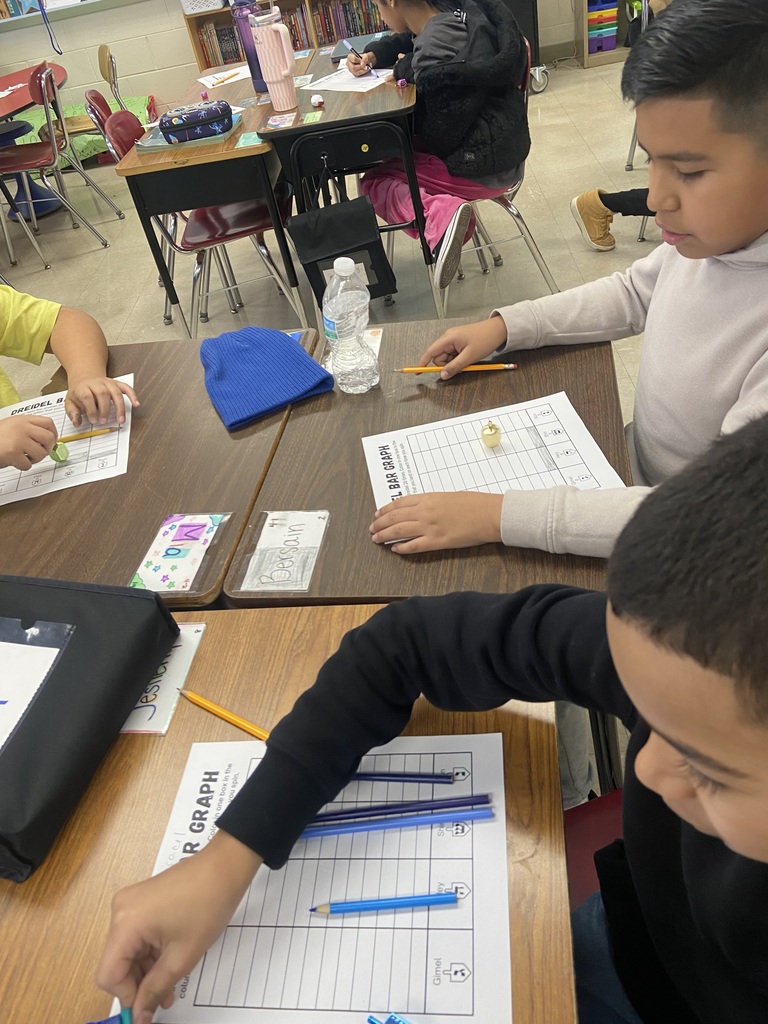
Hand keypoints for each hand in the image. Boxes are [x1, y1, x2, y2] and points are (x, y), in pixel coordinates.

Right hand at [0, 415, 57, 470]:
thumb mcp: (12, 425)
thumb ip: (29, 429)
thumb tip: (50, 439)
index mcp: (23, 419)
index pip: (48, 423)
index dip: (54, 434)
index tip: (52, 441)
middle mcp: (22, 427)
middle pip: (49, 438)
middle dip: (47, 449)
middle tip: (38, 452)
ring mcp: (18, 440)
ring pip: (41, 453)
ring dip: (34, 459)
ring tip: (23, 456)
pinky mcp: (13, 453)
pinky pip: (28, 464)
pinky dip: (22, 466)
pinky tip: (14, 461)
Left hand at [65, 377, 138, 426]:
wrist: (85, 378)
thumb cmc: (79, 393)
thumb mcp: (70, 402)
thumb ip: (72, 413)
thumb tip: (77, 423)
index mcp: (83, 387)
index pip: (87, 396)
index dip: (91, 409)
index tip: (93, 420)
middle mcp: (96, 383)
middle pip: (102, 394)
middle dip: (105, 409)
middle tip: (104, 421)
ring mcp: (108, 382)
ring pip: (116, 393)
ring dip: (120, 407)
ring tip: (121, 420)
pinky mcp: (116, 383)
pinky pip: (126, 388)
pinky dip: (132, 396)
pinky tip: (136, 404)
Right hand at [96, 831, 261, 1023]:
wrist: (226, 866)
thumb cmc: (208, 904)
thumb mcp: (182, 956)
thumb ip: (156, 989)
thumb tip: (139, 1016)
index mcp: (125, 923)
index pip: (108, 976)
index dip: (127, 997)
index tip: (146, 1009)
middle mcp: (120, 911)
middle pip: (117, 963)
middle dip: (139, 984)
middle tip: (163, 999)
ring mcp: (130, 903)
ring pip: (128, 951)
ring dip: (147, 970)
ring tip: (171, 984)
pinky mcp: (141, 900)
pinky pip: (137, 935)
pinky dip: (150, 952)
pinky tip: (169, 963)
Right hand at [347, 50, 376, 75]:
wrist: (365, 61)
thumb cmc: (363, 58)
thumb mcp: (365, 56)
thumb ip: (364, 59)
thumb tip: (363, 64)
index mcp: (350, 57)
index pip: (354, 59)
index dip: (360, 61)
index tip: (364, 61)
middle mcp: (348, 63)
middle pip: (353, 67)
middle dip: (361, 67)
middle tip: (366, 66)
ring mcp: (350, 69)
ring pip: (356, 72)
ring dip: (363, 70)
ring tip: (367, 67)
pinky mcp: (354, 74)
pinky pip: (358, 74)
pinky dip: (363, 72)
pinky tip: (365, 70)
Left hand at [370, 492, 503, 552]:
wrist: (490, 514)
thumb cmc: (475, 504)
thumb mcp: (450, 496)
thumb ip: (433, 502)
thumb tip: (421, 508)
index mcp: (429, 498)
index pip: (400, 503)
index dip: (386, 509)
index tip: (378, 514)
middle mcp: (425, 511)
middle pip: (395, 517)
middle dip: (380, 523)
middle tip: (372, 528)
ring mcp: (430, 527)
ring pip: (399, 531)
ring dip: (385, 535)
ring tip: (376, 539)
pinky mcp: (437, 542)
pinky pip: (414, 546)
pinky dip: (402, 548)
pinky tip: (395, 549)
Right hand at [419, 317, 508, 378]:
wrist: (498, 330)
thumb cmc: (485, 339)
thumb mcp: (469, 357)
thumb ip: (454, 367)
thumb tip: (443, 375)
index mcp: (448, 338)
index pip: (430, 352)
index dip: (423, 362)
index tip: (417, 371)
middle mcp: (448, 337)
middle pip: (439, 357)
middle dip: (446, 365)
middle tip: (460, 366)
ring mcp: (453, 340)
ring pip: (446, 357)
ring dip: (453, 363)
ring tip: (467, 360)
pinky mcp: (458, 342)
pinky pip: (453, 355)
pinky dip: (458, 359)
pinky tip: (467, 357)